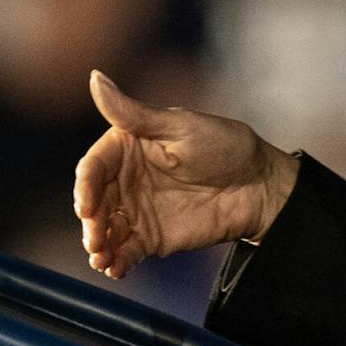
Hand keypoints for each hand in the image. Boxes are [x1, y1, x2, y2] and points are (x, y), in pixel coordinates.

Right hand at [74, 70, 297, 278]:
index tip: (86, 207)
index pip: (94, 168)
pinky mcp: (151, 237)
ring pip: (106, 230)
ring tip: (101, 258)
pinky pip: (126, 251)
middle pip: (95, 203)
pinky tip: (115, 269)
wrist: (260, 187)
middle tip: (94, 240)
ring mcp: (137, 210)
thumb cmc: (223, 145)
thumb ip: (133, 113)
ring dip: (98, 245)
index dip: (85, 187)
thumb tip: (94, 76)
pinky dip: (117, 261)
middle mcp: (125, 179)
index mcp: (126, 146)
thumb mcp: (179, 126)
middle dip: (90, 223)